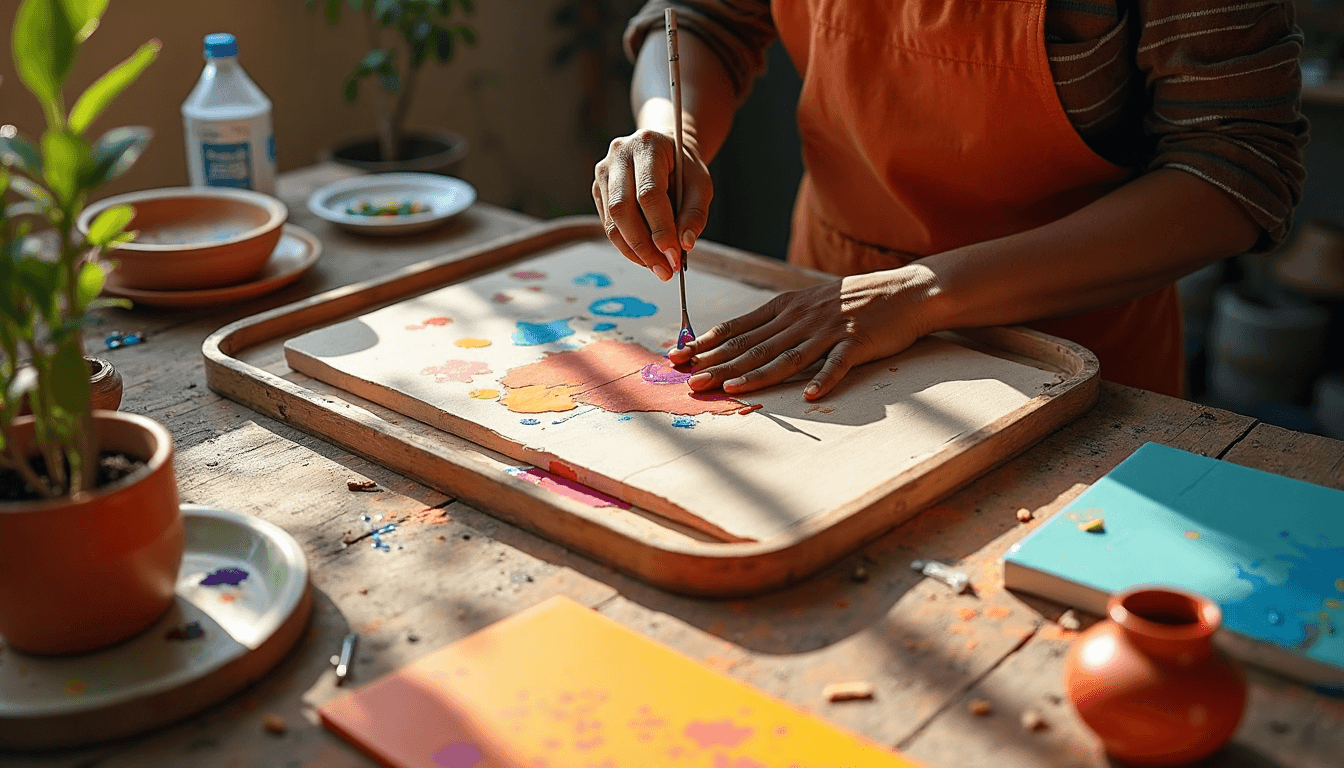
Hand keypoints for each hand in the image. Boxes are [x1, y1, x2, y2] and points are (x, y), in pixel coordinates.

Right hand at [592, 128, 712, 281]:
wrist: (665, 151)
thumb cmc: (684, 168)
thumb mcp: (700, 184)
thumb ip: (695, 214)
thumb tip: (684, 245)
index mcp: (647, 146)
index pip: (649, 193)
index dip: (661, 228)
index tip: (674, 256)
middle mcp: (619, 155)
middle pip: (622, 209)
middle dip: (644, 246)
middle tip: (664, 270)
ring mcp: (604, 172)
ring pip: (612, 221)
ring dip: (635, 251)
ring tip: (657, 268)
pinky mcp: (598, 190)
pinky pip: (609, 225)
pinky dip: (628, 246)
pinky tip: (646, 256)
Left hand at [668, 266, 941, 399]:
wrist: (906, 290)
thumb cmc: (853, 300)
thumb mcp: (808, 302)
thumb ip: (777, 319)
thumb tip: (739, 337)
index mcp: (786, 307)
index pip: (738, 327)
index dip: (707, 343)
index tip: (679, 356)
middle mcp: (801, 317)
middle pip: (754, 345)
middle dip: (718, 364)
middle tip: (690, 381)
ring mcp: (828, 330)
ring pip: (786, 356)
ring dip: (756, 374)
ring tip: (730, 389)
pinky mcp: (856, 344)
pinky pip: (837, 365)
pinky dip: (823, 380)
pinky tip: (808, 396)